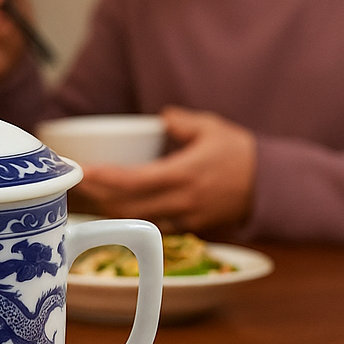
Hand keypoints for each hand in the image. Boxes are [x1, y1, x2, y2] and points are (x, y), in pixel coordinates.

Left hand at [76, 107, 256, 232]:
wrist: (274, 187)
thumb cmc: (240, 153)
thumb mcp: (213, 128)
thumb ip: (183, 122)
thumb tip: (161, 117)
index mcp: (184, 174)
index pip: (133, 180)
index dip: (103, 178)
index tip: (80, 171)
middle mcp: (181, 200)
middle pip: (126, 205)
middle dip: (95, 194)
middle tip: (71, 180)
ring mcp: (184, 217)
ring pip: (135, 219)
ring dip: (108, 207)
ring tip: (84, 192)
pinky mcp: (188, 226)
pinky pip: (151, 225)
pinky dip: (130, 216)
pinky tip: (111, 205)